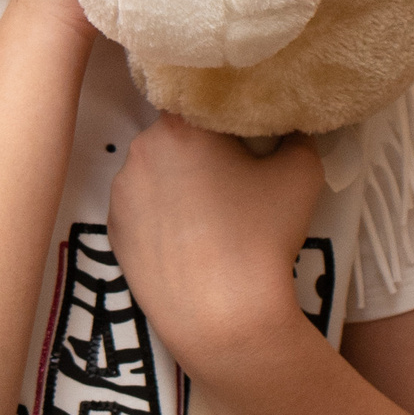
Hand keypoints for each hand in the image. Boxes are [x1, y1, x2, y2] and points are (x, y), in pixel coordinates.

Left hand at [109, 117, 322, 380]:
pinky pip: (141, 207)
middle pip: (177, 134)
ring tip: (212, 214)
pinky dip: (161, 214)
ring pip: (155, 171)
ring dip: (179, 181)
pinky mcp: (112, 230)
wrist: (221, 315)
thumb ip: (298, 136)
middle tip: (236, 175)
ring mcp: (120, 191)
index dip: (228, 112)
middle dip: (204, 148)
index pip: (203, 99)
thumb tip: (290, 127)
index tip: (247, 132)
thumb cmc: (261, 237)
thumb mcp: (301, 174)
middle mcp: (140, 149)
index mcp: (181, 125)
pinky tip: (188, 238)